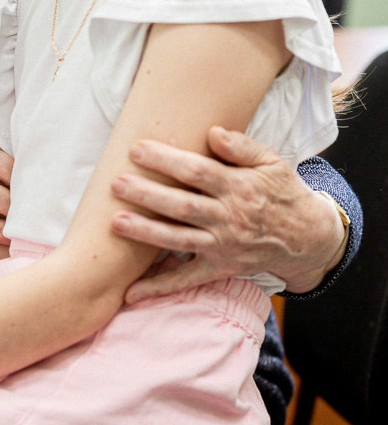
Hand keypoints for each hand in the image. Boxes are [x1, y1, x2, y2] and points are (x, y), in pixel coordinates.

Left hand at [111, 126, 347, 302]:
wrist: (308, 237)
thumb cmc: (282, 193)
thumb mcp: (271, 162)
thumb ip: (242, 147)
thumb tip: (212, 132)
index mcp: (239, 188)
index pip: (197, 171)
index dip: (166, 160)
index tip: (137, 150)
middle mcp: (229, 218)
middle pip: (182, 205)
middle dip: (147, 194)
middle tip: (116, 183)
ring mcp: (223, 246)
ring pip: (178, 239)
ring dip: (146, 232)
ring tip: (116, 223)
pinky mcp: (219, 268)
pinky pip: (186, 279)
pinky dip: (159, 287)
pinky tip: (130, 292)